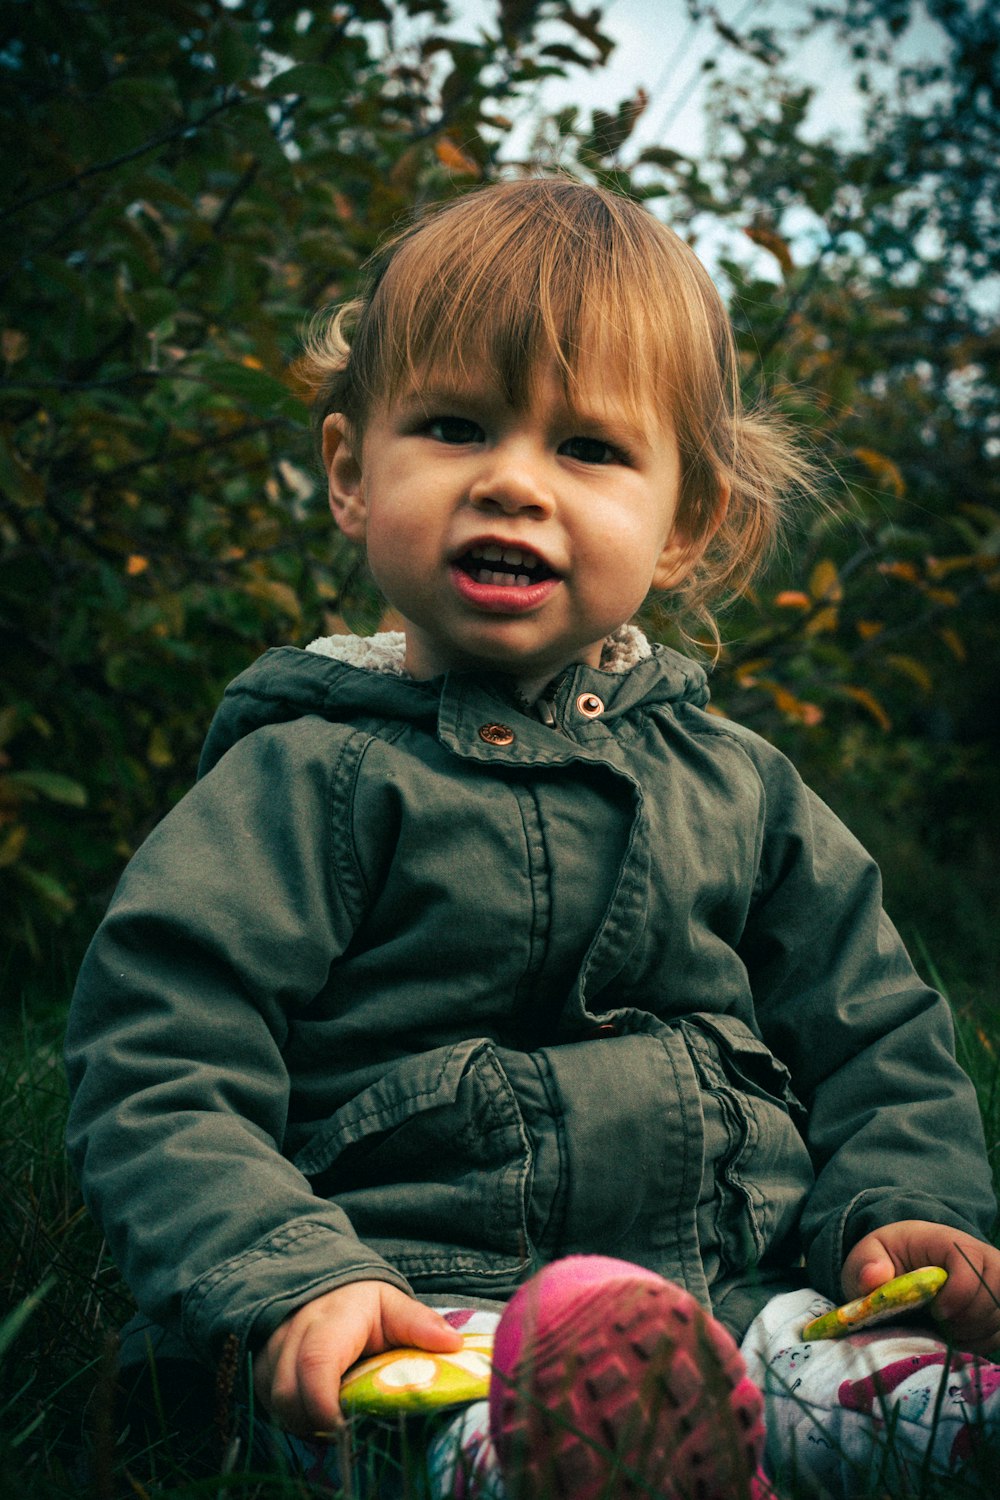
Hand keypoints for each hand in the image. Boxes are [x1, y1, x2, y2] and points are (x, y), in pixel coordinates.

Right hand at [253, 1280, 462, 1434]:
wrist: (321, 1286)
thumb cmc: (360, 1302)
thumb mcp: (392, 1305)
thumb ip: (419, 1324)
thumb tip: (454, 1344)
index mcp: (330, 1320)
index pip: (316, 1364)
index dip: (325, 1406)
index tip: (346, 1430)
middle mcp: (291, 1335)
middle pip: (288, 1393)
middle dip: (314, 1423)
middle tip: (348, 1434)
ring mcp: (270, 1351)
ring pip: (274, 1403)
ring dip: (302, 1422)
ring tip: (334, 1424)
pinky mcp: (261, 1367)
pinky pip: (267, 1403)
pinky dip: (291, 1417)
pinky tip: (315, 1416)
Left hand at [842, 1220, 999, 1354]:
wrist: (905, 1266)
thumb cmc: (889, 1258)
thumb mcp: (869, 1254)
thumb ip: (867, 1263)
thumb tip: (874, 1277)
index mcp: (948, 1241)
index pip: (971, 1261)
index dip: (960, 1291)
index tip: (937, 1311)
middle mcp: (981, 1260)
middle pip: (994, 1293)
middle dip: (968, 1318)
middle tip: (940, 1325)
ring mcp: (993, 1285)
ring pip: (999, 1317)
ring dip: (972, 1333)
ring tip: (943, 1330)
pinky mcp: (997, 1308)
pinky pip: (999, 1333)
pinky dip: (979, 1343)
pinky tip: (955, 1337)